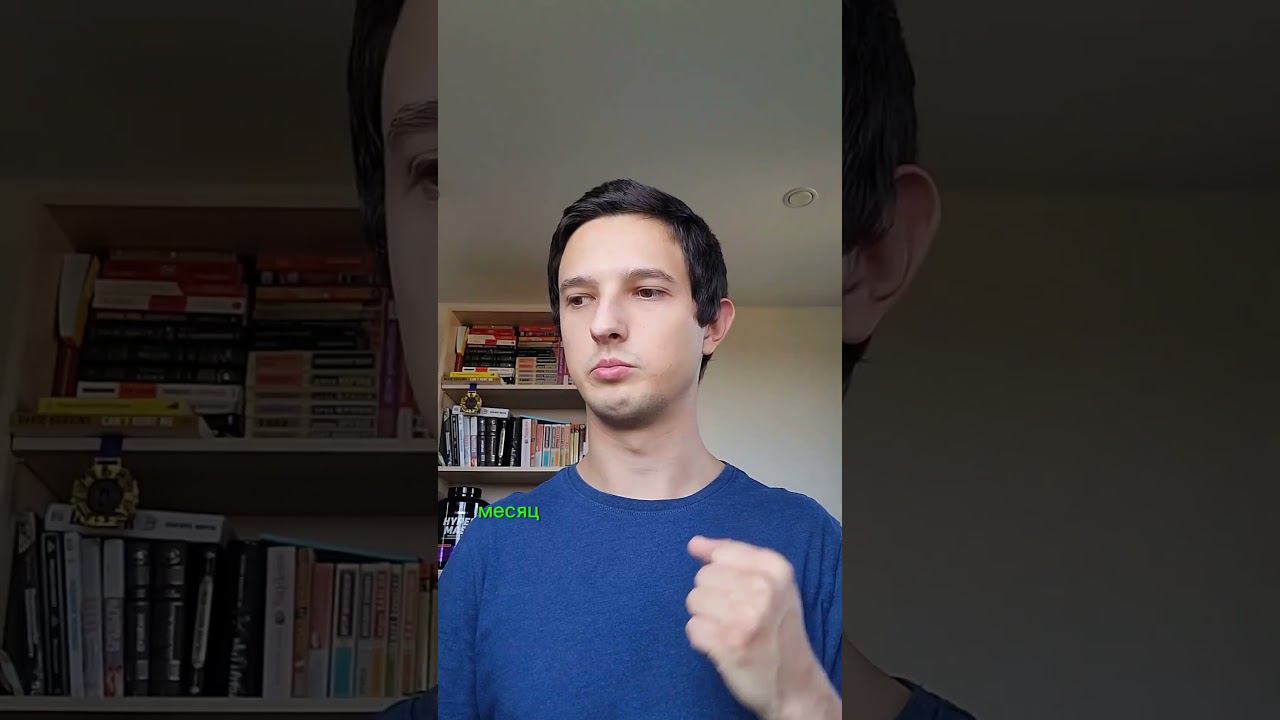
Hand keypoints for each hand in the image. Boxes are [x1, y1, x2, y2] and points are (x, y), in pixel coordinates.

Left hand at [684, 536, 839, 719]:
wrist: (794, 683)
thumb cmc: (778, 628)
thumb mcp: (773, 585)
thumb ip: (734, 557)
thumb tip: (694, 543)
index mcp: (777, 570)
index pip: (722, 553)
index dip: (722, 574)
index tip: (738, 593)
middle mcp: (763, 590)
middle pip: (703, 576)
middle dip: (713, 597)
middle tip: (737, 616)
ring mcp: (745, 618)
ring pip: (694, 600)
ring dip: (706, 618)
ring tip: (729, 630)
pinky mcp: (727, 644)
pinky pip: (692, 628)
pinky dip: (702, 639)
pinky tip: (722, 646)